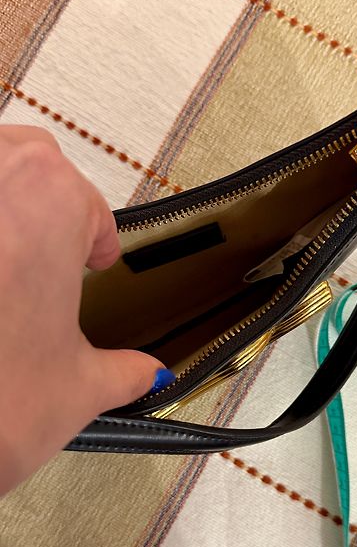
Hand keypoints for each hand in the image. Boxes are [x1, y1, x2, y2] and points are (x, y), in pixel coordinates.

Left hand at [0, 125, 164, 494]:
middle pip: (26, 157)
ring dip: (7, 205)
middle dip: (46, 195)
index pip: (86, 204)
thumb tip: (151, 373)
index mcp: (50, 207)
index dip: (96, 238)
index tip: (96, 261)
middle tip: (53, 251)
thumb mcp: (78, 390)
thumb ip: (127, 372)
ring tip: (13, 261)